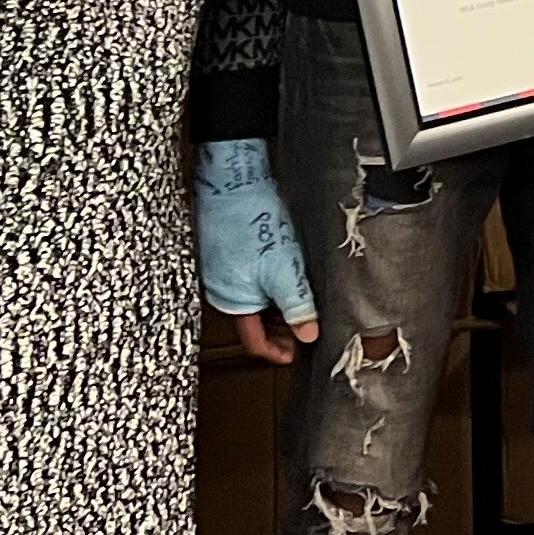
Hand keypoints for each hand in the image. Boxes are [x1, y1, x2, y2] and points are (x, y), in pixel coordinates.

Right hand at [191, 137, 319, 365]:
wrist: (234, 182)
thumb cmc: (251, 224)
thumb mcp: (284, 271)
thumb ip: (297, 306)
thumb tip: (308, 334)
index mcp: (233, 303)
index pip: (254, 342)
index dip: (279, 351)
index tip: (298, 352)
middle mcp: (225, 292)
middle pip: (256, 324)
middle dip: (283, 329)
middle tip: (307, 326)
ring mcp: (226, 273)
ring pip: (256, 302)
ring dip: (279, 307)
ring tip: (303, 302)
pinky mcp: (231, 254)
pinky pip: (253, 281)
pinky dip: (272, 287)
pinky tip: (289, 276)